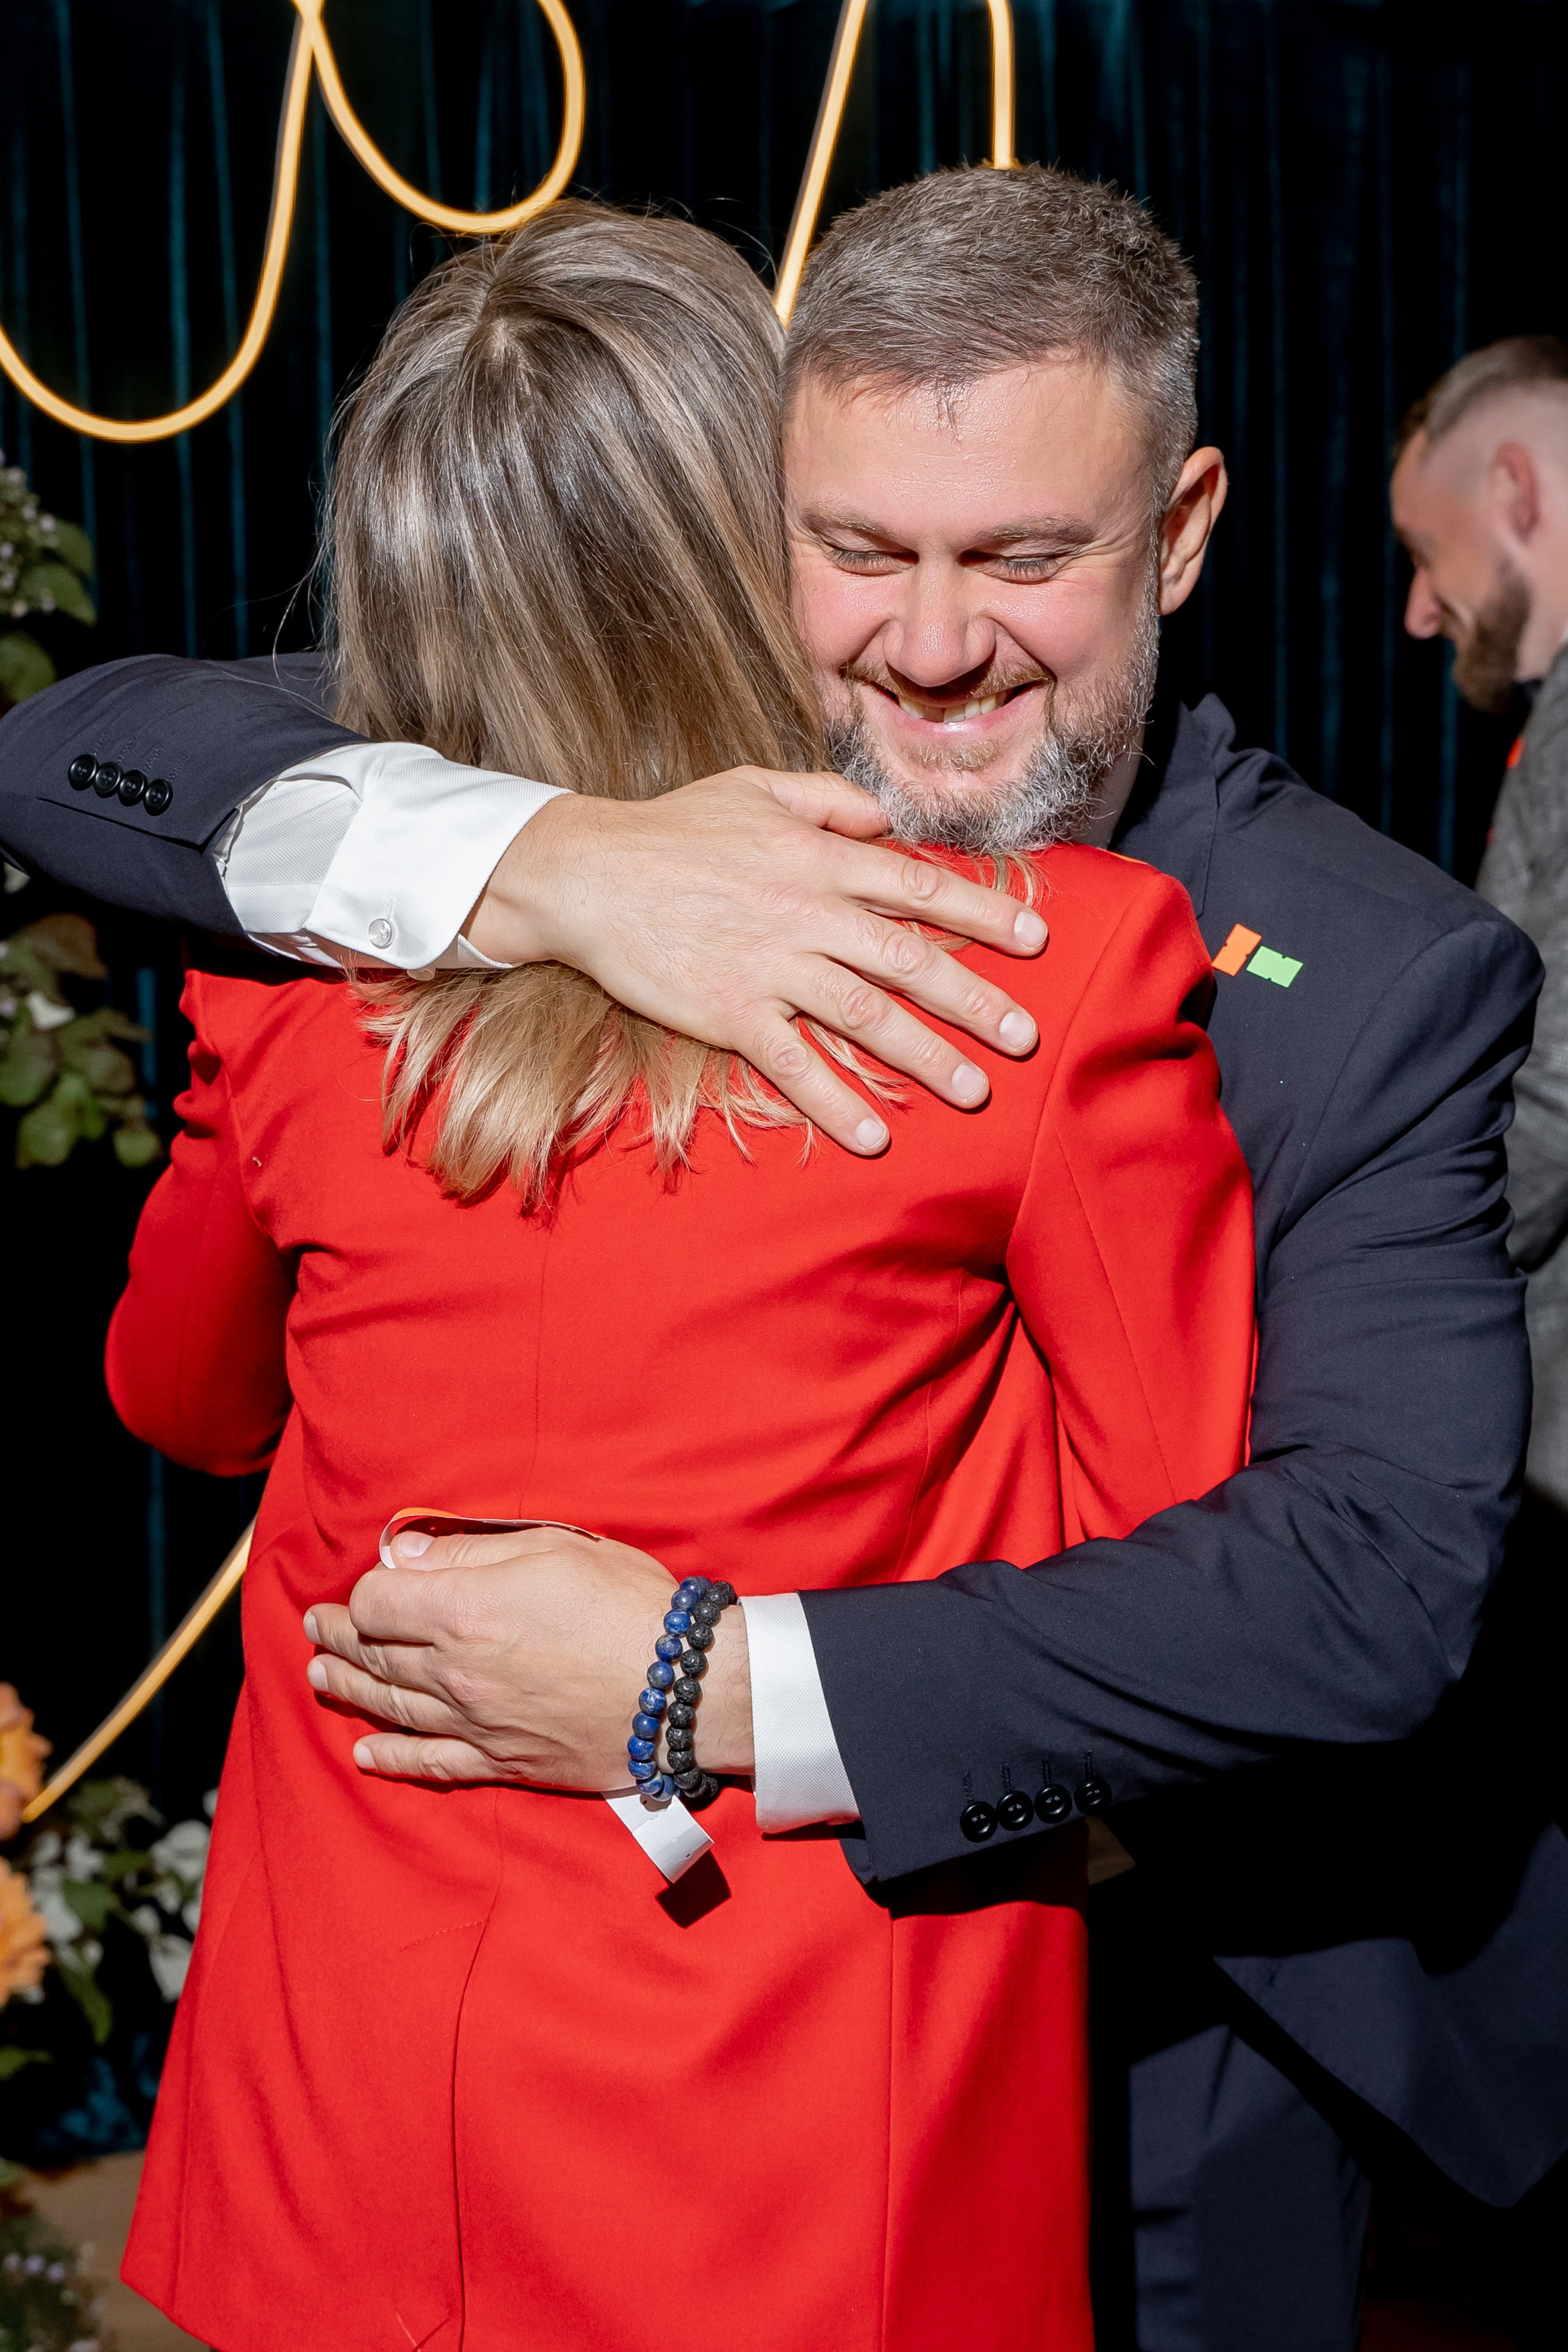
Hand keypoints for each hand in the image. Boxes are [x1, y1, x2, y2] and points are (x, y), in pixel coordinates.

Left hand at [303, 1527, 754, 1788]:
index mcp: (463, 1610)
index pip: (378, 1601)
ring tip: (319, 1675)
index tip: (373, 1580)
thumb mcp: (553, 1549)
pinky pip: (432, 1764)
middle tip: (316, 1626)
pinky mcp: (504, 1762)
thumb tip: (403, 1554)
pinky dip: (392, 1760)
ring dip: (348, 1689)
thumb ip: (469, 1553)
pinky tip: (365, 1754)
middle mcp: (455, 1673)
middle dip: (339, 1637)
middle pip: (374, 1654)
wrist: (687, 1690)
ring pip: (391, 1708)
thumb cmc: (628, 1604)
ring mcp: (476, 1724)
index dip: (366, 1588)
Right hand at [465, 768, 1047, 1154]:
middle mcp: (806, 914)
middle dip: (974, 999)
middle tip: (1026, 1035)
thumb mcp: (756, 787)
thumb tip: (889, 821)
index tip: (1037, 938)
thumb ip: (830, 799)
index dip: (985, 911)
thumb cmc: (673, 829)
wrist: (586, 874)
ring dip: (925, 1057)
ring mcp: (769, 967)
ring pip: (865, 1015)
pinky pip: (793, 1063)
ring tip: (974, 1091)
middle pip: (908, 959)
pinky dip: (834, 1100)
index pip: (920, 886)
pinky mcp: (728, 1013)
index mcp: (819, 858)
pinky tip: (875, 1134)